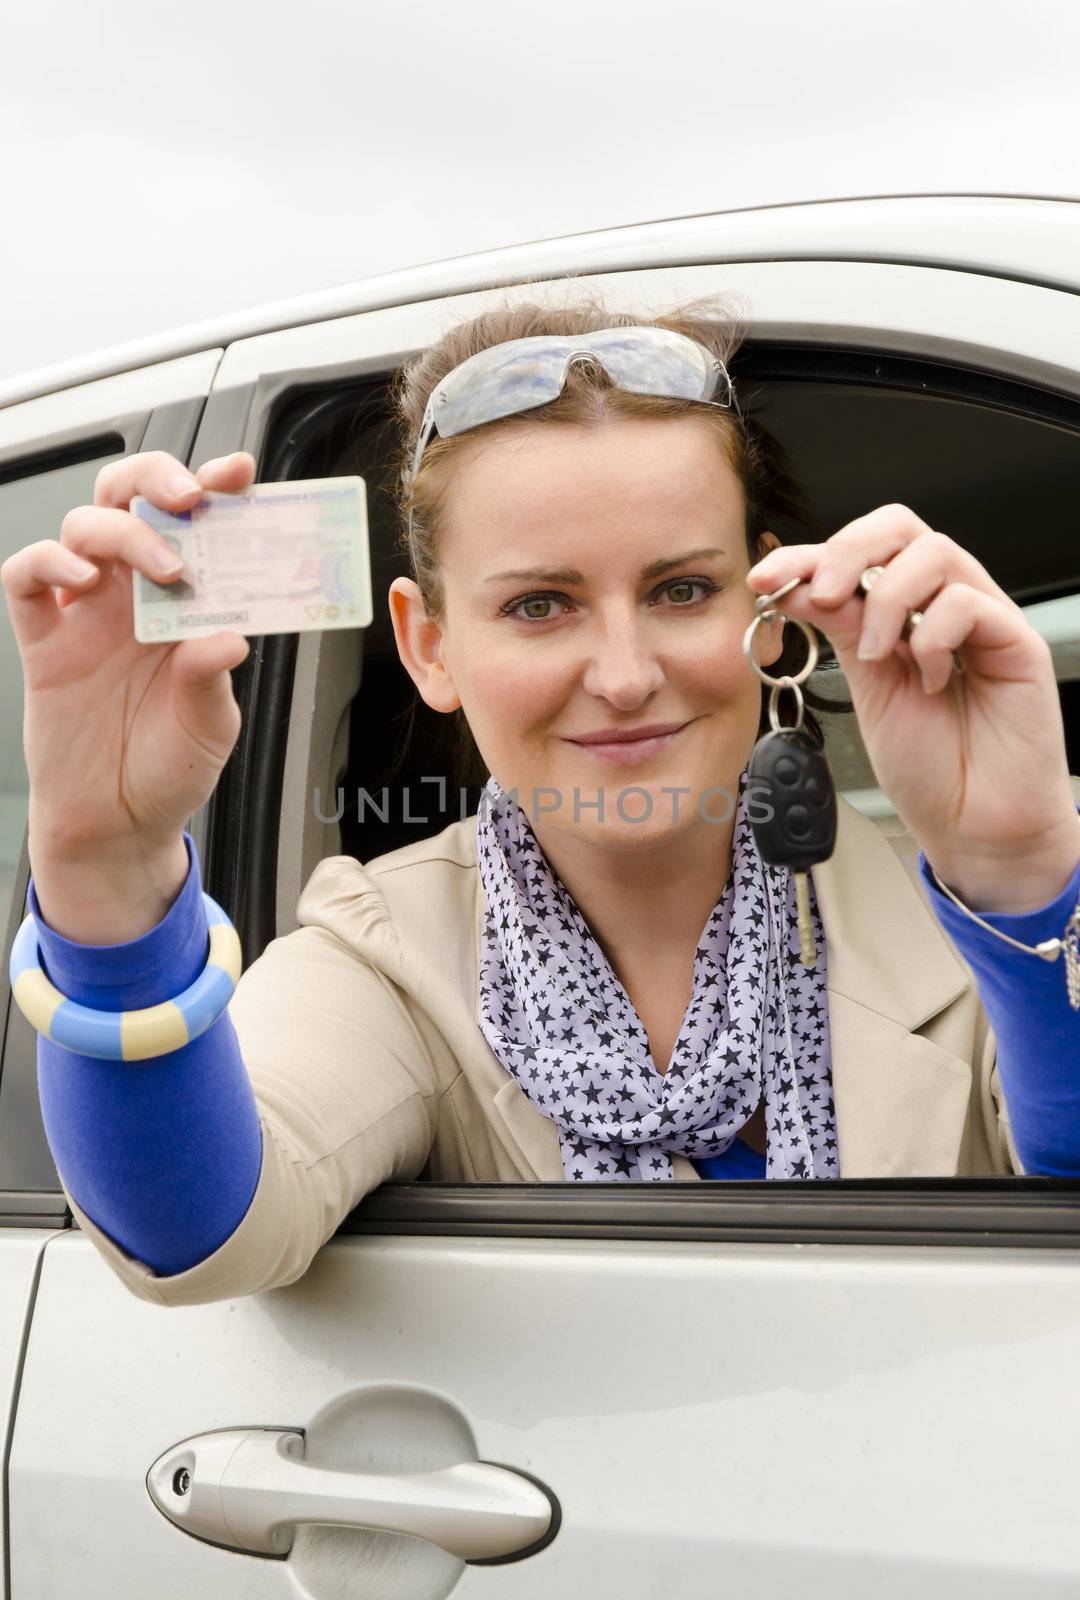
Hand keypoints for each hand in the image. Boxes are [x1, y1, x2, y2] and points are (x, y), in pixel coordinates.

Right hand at [2, 450, 257, 870]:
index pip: (195, 527)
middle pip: (129, 500)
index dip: (213, 489)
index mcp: (183, 604)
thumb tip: (226, 638)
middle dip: (157, 477)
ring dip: (123, 529)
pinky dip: (47, 561)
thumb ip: (213, 680)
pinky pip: (27, 580)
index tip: (241, 474)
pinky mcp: (44, 642)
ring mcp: (86, 614)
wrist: (118, 824)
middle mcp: (133, 597)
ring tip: (165, 567)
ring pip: (84, 526)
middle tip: (190, 498)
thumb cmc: (169, 768)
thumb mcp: (211, 728)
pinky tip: (80, 574)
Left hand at [746, 504, 1079, 912]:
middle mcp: (943, 605)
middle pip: (900, 527)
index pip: (860, 553)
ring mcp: (984, 619)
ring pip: (934, 552)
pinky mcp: (1018, 643)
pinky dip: (933, 635)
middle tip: (821, 597)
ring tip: (877, 656)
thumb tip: (793, 584)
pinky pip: (969, 602)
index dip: (808, 554)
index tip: (764, 579)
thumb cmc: (933, 768)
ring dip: (887, 600)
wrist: (975, 827)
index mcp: (904, 613)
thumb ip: (842, 632)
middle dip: (847, 552)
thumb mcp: (869, 689)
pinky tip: (930, 680)